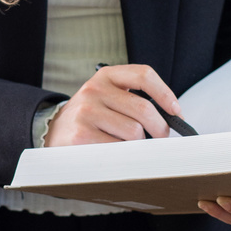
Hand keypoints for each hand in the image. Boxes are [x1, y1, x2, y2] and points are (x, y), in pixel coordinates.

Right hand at [44, 64, 180, 144]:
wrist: (54, 131)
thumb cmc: (90, 117)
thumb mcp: (107, 96)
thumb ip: (134, 100)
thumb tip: (170, 118)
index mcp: (106, 76)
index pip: (144, 75)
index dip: (166, 94)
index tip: (176, 111)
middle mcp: (95, 89)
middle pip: (144, 109)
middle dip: (160, 128)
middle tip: (161, 138)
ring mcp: (87, 112)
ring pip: (134, 132)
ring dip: (140, 144)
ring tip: (133, 146)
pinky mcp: (81, 134)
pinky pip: (119, 148)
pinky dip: (126, 155)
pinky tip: (119, 153)